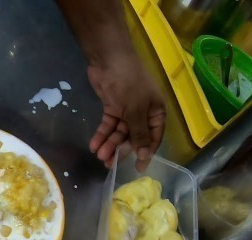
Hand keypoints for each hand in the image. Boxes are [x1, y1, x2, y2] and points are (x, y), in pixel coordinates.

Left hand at [87, 54, 165, 170]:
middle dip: (122, 150)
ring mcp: (127, 109)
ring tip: (100, 156)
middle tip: (109, 164)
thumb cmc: (129, 83)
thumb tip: (146, 154)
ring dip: (109, 144)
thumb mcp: (136, 110)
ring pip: (119, 132)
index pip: (153, 138)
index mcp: (156, 112)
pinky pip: (108, 124)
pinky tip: (94, 145)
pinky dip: (102, 134)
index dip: (146, 153)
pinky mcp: (112, 106)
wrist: (109, 59)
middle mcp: (143, 113)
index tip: (138, 169)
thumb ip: (139, 133)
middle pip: (133, 137)